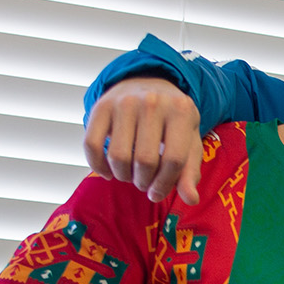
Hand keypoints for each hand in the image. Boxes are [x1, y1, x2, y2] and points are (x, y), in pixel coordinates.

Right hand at [83, 76, 203, 203]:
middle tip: (143, 183)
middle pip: (145, 161)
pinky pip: (92, 145)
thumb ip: (190, 171)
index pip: (174, 160)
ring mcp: (124, 102)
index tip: (156, 193)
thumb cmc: (172, 121)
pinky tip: (108, 172)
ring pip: (118, 156)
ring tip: (129, 175)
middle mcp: (153, 102)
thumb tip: (191, 200)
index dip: (165, 184)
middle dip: (143, 182)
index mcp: (181, 111)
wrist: (148, 83)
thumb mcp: (188, 141)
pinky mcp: (101, 106)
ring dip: (122, 176)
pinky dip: (97, 166)